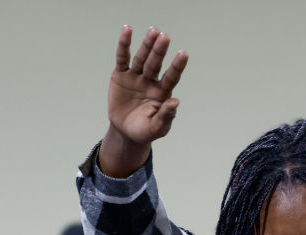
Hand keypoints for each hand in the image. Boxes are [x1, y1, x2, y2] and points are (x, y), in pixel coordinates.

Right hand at [108, 26, 187, 146]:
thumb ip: (166, 116)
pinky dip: (124, 44)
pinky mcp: (121, 75)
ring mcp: (136, 76)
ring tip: (153, 31)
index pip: (171, 76)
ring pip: (142, 58)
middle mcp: (151, 81)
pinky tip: (127, 30)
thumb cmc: (144, 130)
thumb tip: (176, 101)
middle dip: (159, 51)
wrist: (125, 132)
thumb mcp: (156, 128)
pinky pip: (123, 58)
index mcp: (162, 92)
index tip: (183, 54)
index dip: (177, 66)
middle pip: (156, 64)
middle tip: (165, 37)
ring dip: (147, 44)